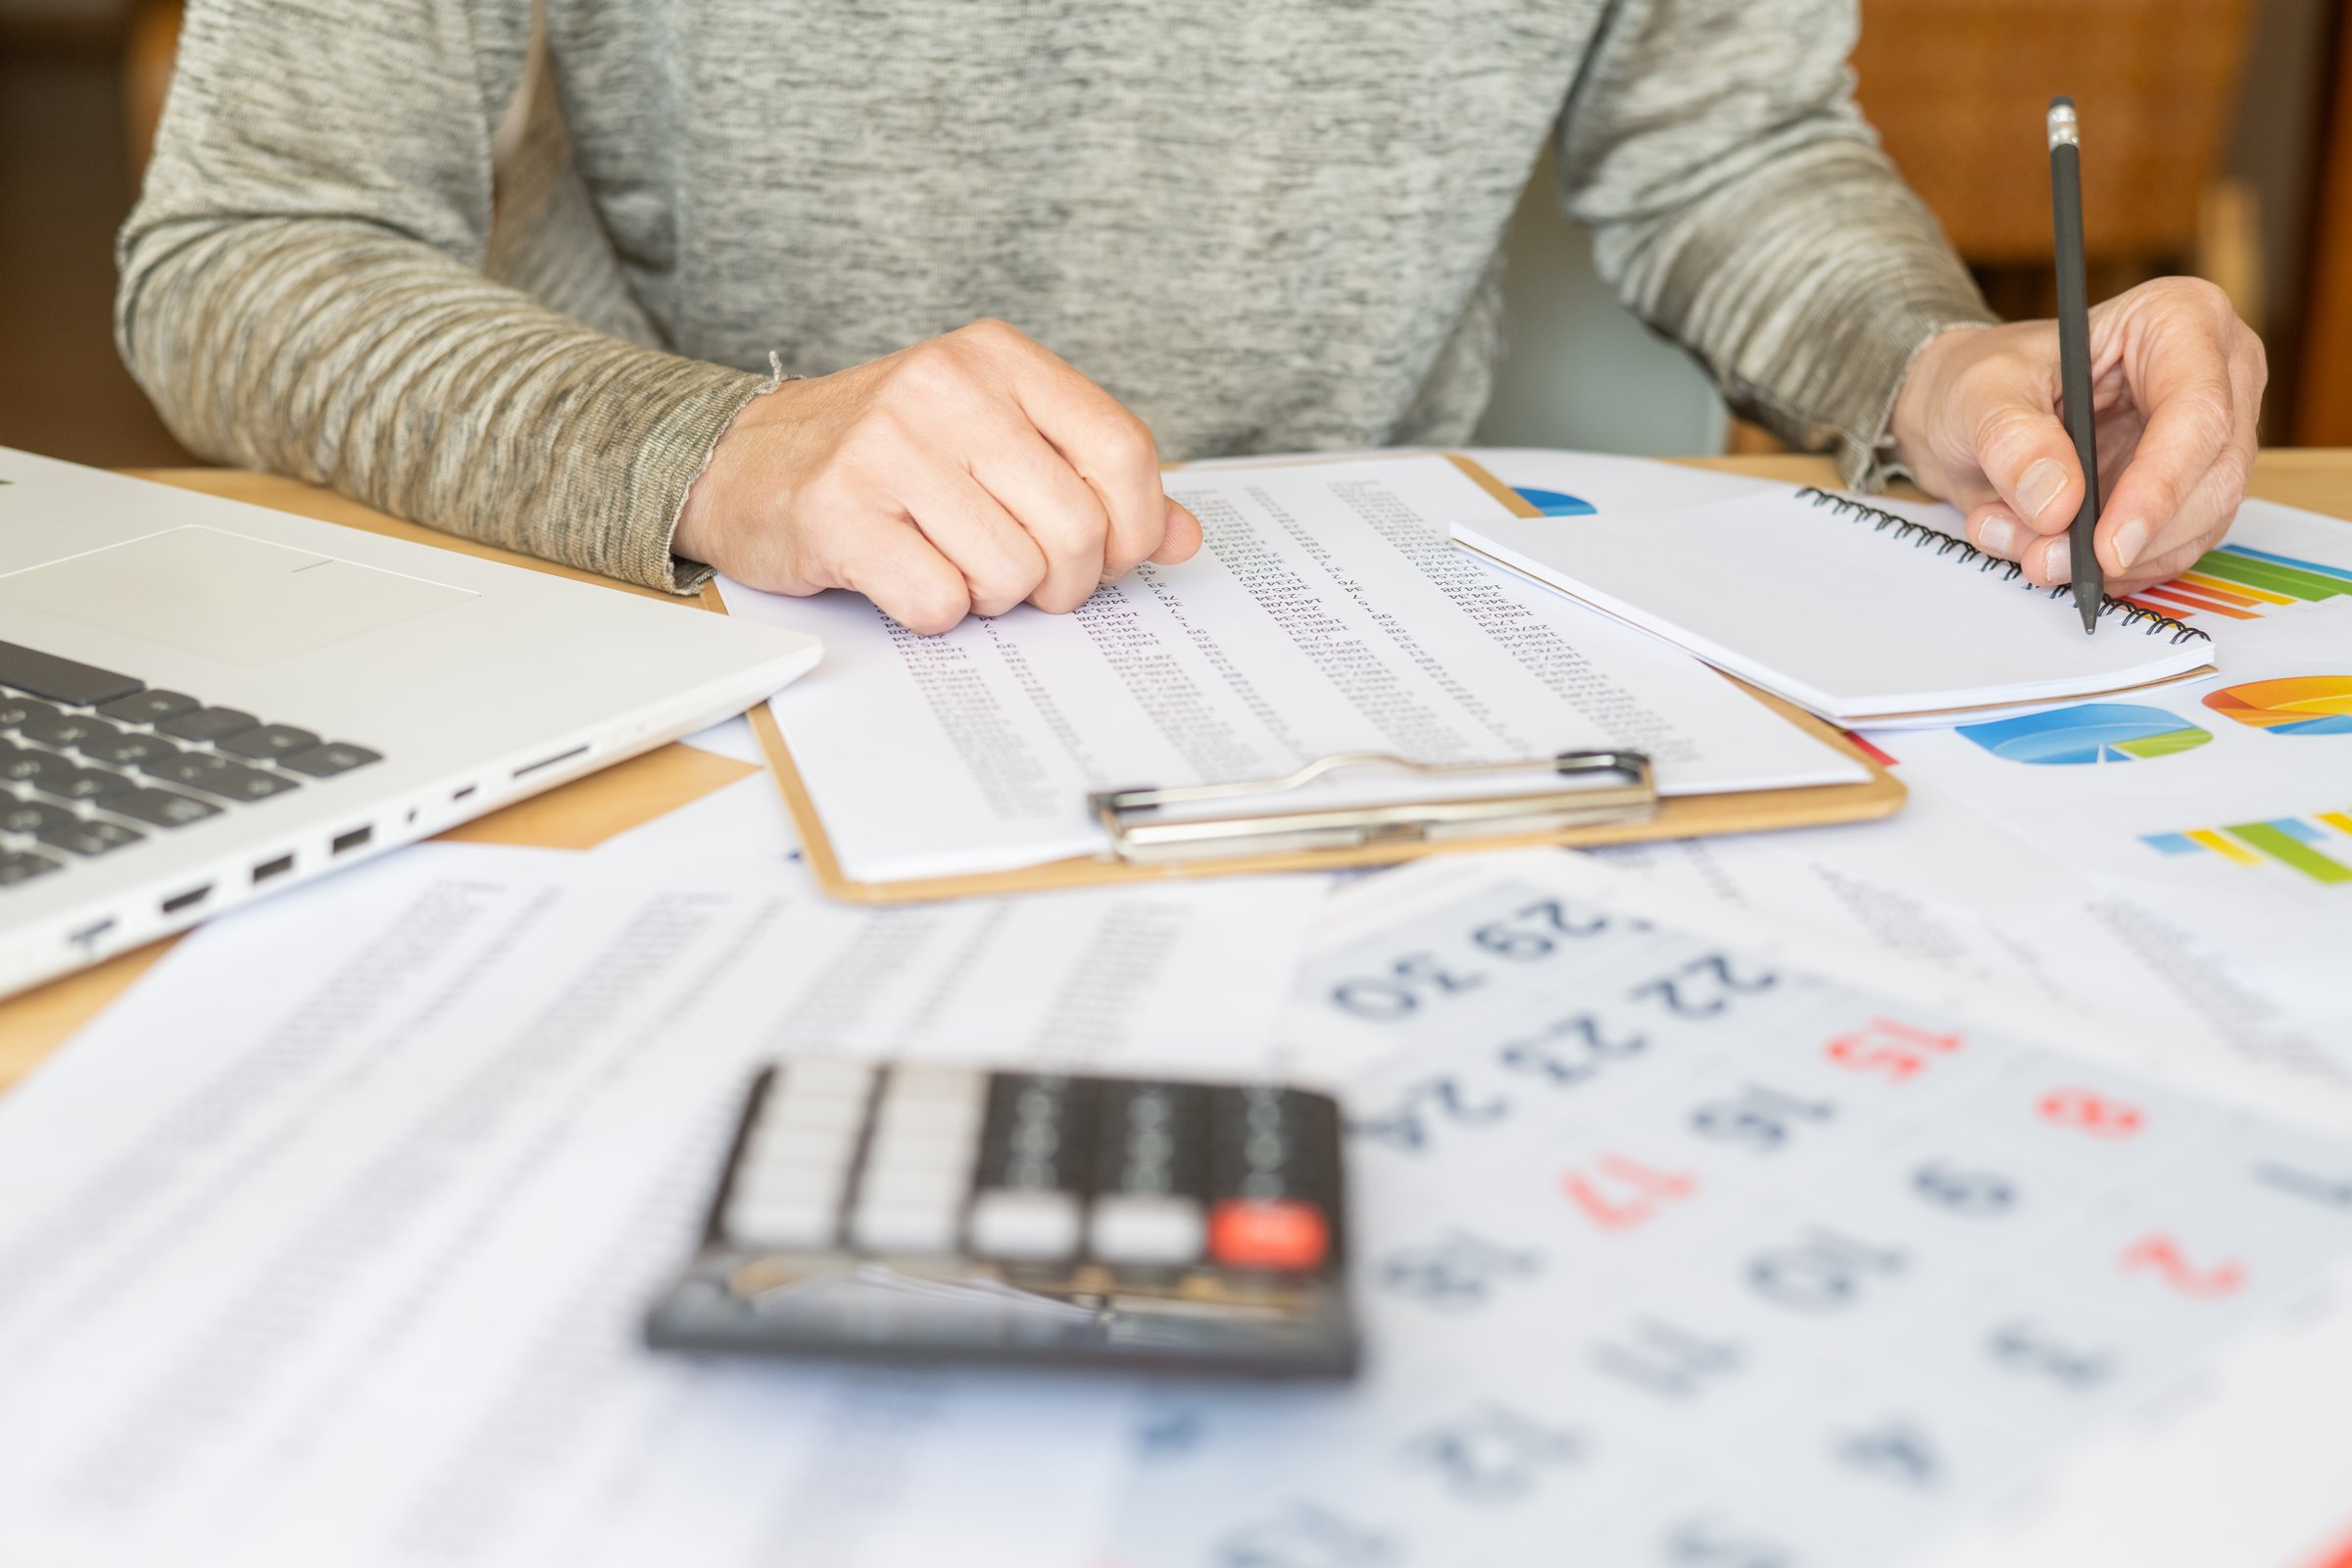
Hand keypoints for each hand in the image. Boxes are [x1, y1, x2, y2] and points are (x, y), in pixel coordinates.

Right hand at [675, 319, 1202, 632]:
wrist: (744, 462)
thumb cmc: (886, 458)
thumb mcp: (997, 442)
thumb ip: (1092, 481)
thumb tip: (1183, 538)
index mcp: (998, 358)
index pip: (1123, 451)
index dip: (1133, 528)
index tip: (1106, 555)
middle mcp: (945, 386)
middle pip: (1075, 528)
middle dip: (1063, 582)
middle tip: (1027, 581)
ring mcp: (888, 445)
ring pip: (1010, 574)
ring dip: (993, 599)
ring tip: (952, 566)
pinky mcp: (840, 511)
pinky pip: (939, 601)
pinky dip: (934, 613)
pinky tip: (905, 576)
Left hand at [1888, 277, 2265, 595]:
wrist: (1969, 412)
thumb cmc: (1983, 377)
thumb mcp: (1978, 393)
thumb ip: (2013, 440)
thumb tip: (2060, 502)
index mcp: (2180, 320)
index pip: (2199, 411)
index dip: (2160, 487)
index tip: (2107, 545)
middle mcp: (2216, 377)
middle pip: (2213, 478)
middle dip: (2128, 538)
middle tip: (2045, 562)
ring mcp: (2207, 440)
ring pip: (2195, 526)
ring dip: (2106, 560)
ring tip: (2023, 547)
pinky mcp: (2187, 492)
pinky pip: (2168, 549)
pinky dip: (2105, 569)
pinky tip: (2043, 550)